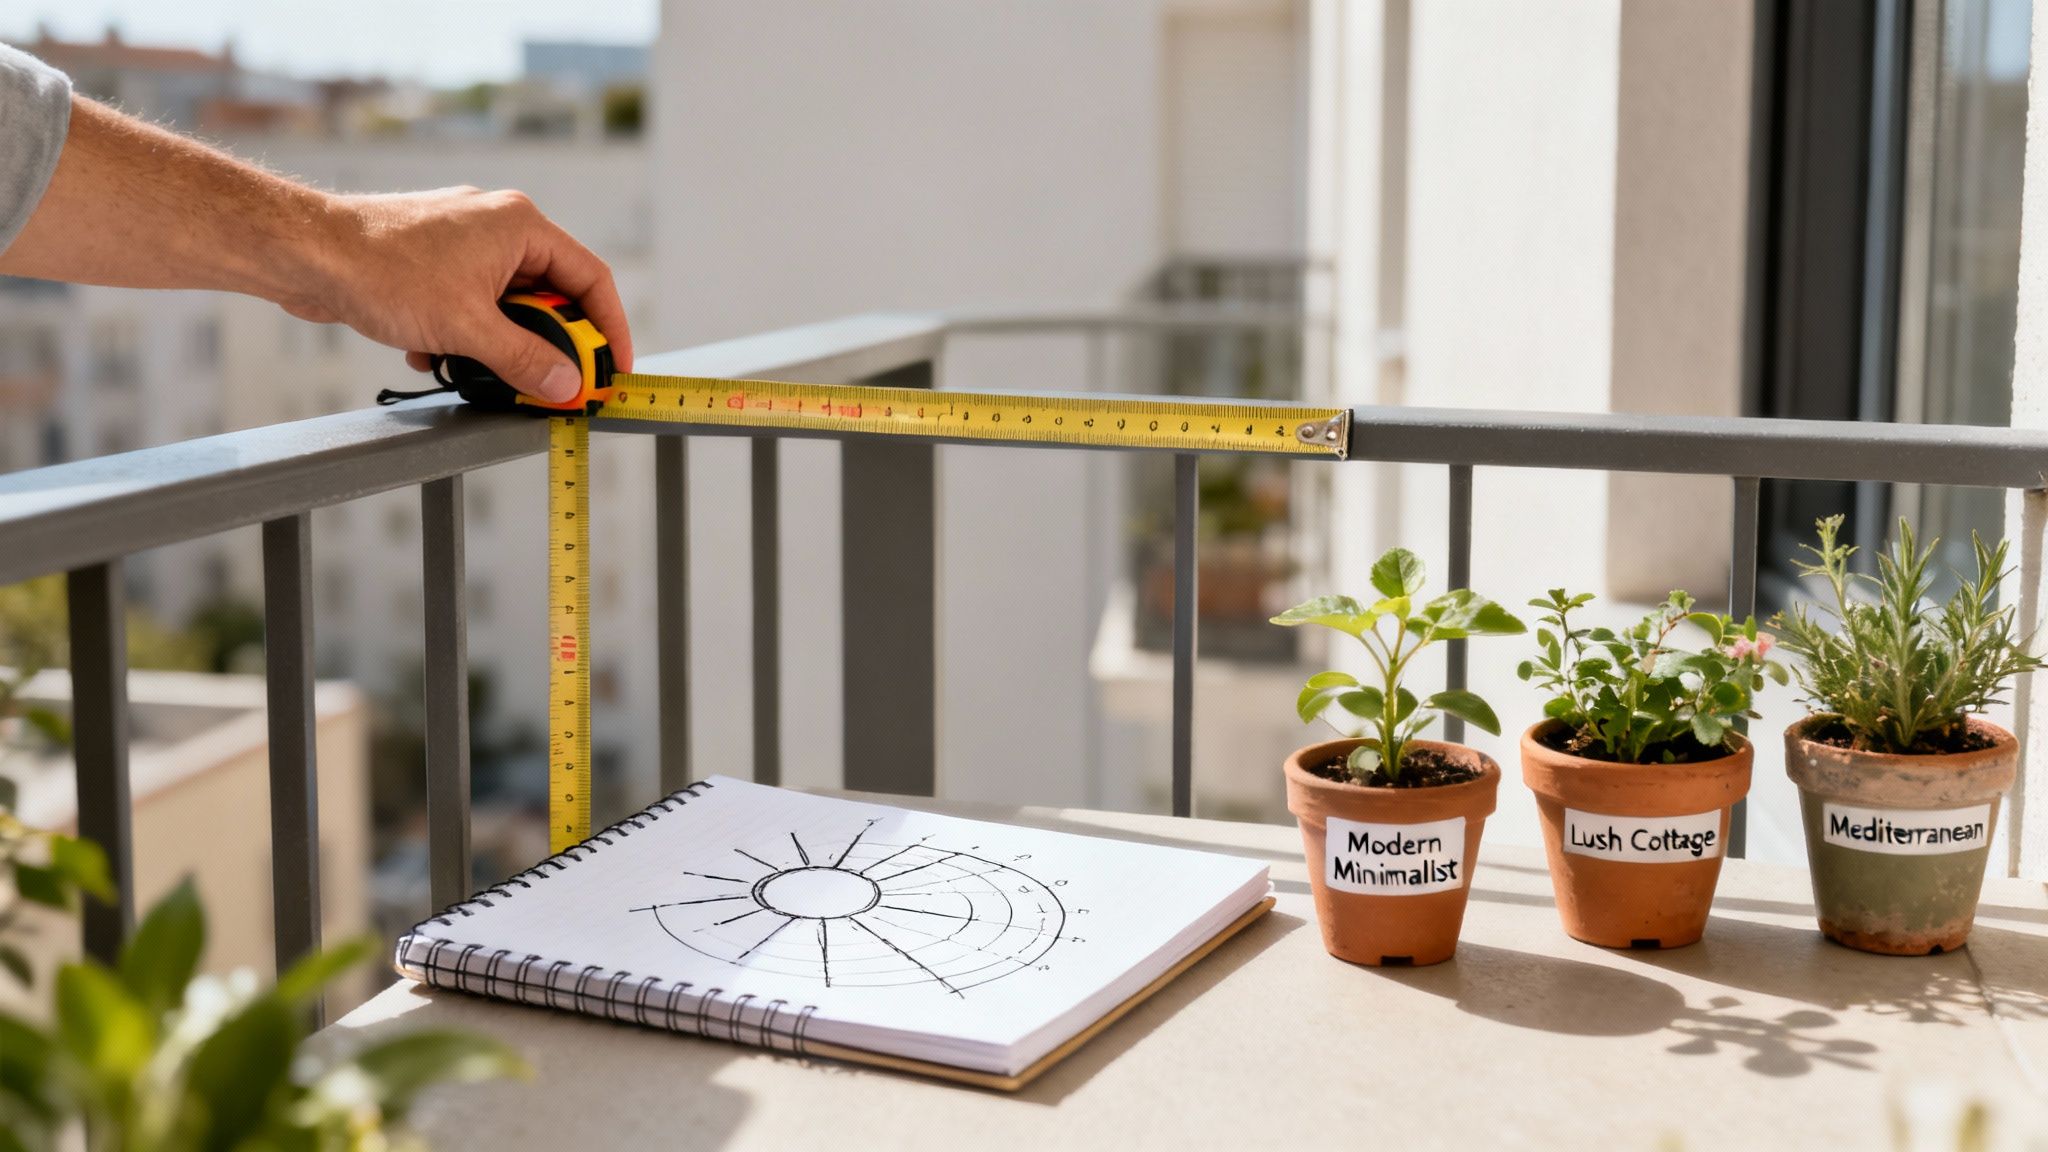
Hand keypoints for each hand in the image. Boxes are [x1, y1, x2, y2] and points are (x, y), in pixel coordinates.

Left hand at [293, 187, 633, 402]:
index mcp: (520, 225)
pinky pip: (470, 303)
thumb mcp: (467, 327)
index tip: (612, 369)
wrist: (304, 251)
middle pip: (550, 294)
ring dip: (497, 344)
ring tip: (478, 369)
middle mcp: (498, 225)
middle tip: (549, 382)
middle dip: (546, 343)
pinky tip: (433, 353)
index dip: (609, 329)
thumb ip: (525, 359)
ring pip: (506, 304)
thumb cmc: (381, 269)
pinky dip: (462, 335)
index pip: (591, 279)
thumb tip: (566, 386)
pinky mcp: (432, 259)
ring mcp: (463, 241)